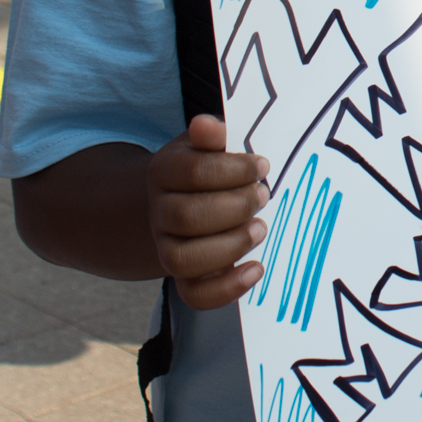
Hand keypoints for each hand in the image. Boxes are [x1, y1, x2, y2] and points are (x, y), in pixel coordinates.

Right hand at [148, 114, 271, 308]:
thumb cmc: (209, 169)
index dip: (232, 170)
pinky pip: (195, 295)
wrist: (184, 200)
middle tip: (263, 196)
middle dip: (234, 207)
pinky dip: (227, 288)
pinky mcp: (184, 278)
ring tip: (260, 229)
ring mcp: (167, 247)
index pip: (192, 172)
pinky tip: (256, 269)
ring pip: (184, 259)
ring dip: (230, 246)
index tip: (262, 166)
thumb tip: (205, 125)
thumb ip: (211, 136)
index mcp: (163, 172)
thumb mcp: (208, 145)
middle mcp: (159, 212)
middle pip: (186, 218)